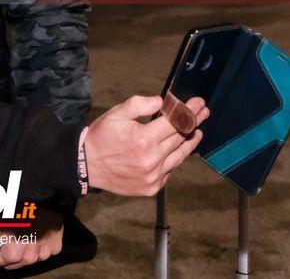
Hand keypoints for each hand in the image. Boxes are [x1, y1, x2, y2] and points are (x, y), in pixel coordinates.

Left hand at [0, 207, 63, 269]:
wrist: (45, 198)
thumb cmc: (19, 208)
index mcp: (13, 254)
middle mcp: (29, 258)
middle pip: (13, 262)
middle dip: (10, 251)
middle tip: (11, 234)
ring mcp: (44, 254)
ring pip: (29, 258)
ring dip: (25, 249)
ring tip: (24, 232)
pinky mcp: (55, 248)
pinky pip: (45, 251)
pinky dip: (41, 244)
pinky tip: (37, 233)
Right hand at [84, 94, 207, 196]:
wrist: (86, 165)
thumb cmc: (101, 136)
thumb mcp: (116, 113)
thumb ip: (139, 104)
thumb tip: (161, 102)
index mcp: (144, 139)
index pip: (176, 122)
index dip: (189, 111)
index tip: (199, 103)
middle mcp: (153, 159)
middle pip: (180, 138)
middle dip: (193, 123)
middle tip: (203, 113)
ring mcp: (153, 176)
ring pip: (179, 157)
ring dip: (190, 143)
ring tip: (198, 133)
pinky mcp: (152, 187)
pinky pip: (169, 171)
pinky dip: (173, 159)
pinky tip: (175, 151)